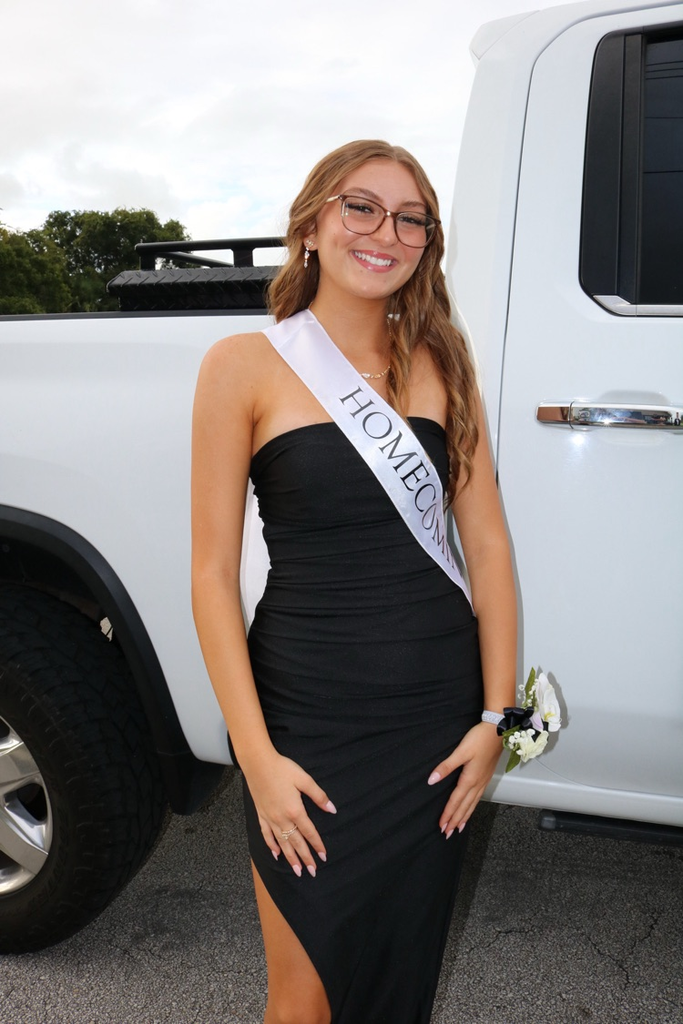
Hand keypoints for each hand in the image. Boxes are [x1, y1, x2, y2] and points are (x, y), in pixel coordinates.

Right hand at [244, 750, 336, 876]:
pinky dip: (272, 846)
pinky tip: (276, 855)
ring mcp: (270, 818)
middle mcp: (282, 819)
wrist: (257, 763)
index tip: (323, 857)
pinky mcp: (261, 815)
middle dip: (305, 858)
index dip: (317, 845)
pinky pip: (267, 835)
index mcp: (295, 810)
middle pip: (296, 842)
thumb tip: (332, 810)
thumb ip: (318, 796)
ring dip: (290, 858)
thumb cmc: (282, 769)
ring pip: (282, 843)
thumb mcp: (304, 779)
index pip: (309, 832)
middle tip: (312, 872)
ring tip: (297, 871)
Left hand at [427, 722, 501, 836]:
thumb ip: (446, 766)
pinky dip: (472, 807)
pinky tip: (471, 808)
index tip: (442, 826)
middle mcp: (478, 783)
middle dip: (455, 820)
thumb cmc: (479, 739)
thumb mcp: (461, 751)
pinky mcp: (486, 776)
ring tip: (458, 828)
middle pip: (465, 806)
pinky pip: (478, 797)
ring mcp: (483, 781)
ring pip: (473, 804)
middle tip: (447, 833)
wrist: (498, 730)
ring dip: (464, 816)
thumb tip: (432, 780)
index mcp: (470, 779)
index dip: (448, 814)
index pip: (456, 801)